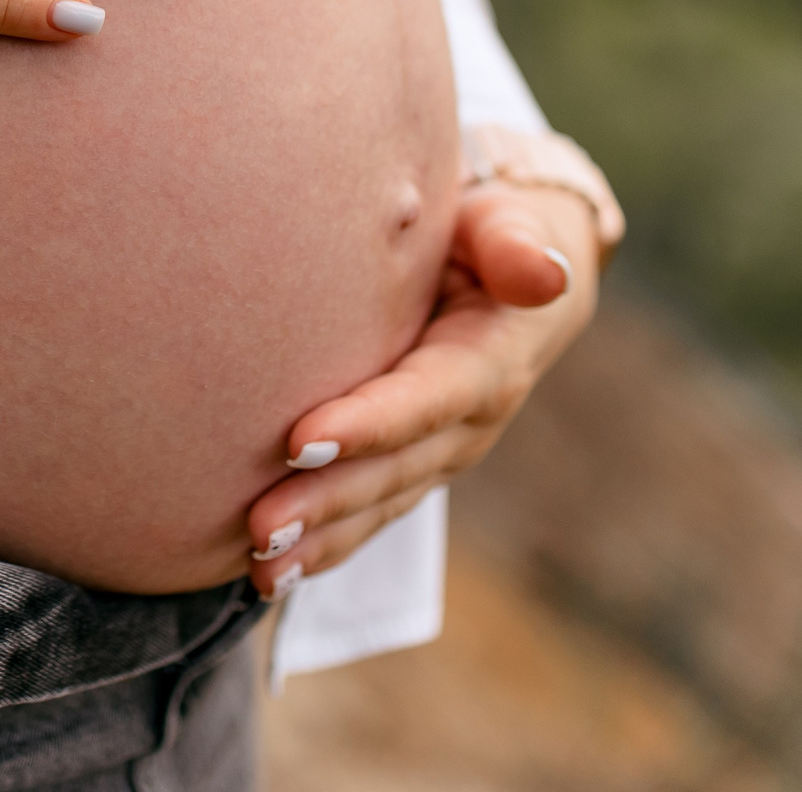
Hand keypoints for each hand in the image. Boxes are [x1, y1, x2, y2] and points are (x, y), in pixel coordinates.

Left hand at [241, 143, 613, 596]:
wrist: (514, 277)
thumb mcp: (510, 226)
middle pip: (393, 470)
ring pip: (376, 507)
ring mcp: (439, 456)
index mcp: (490, 362)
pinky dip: (321, 548)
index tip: (297, 439)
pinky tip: (266, 576)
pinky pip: (367, 517)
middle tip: (259, 527)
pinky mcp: (410, 470)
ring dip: (318, 542)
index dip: (369, 425)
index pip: (427, 398)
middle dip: (326, 502)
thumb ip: (515, 244)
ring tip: (258, 568)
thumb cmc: (494, 234)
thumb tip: (543, 273)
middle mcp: (468, 425)